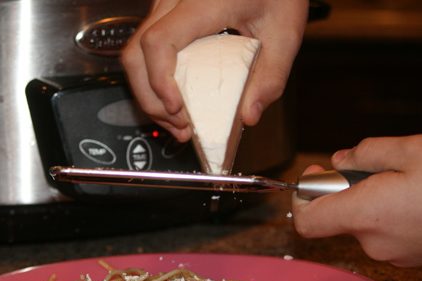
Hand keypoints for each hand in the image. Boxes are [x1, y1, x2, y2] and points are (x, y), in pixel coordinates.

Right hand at [121, 0, 308, 141]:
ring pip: (136, 54)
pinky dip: (155, 81)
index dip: (159, 81)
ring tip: (178, 122)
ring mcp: (166, 6)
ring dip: (150, 94)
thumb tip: (248, 115)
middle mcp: (174, 0)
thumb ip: (271, 76)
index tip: (176, 109)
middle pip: (137, 54)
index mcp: (202, 2)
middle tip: (181, 127)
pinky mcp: (166, 16)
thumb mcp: (285, 32)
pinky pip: (147, 51)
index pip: (159, 41)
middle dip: (151, 100)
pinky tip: (176, 102)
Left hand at [292, 135, 421, 266]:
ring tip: (404, 177)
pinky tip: (417, 195)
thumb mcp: (413, 150)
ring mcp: (393, 255)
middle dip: (344, 188)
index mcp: (366, 215)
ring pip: (362, 222)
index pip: (306, 222)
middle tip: (371, 165)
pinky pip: (384, 232)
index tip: (317, 175)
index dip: (301, 198)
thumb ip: (366, 153)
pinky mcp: (411, 258)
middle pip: (336, 216)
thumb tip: (338, 161)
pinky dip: (387, 212)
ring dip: (369, 198)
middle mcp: (373, 242)